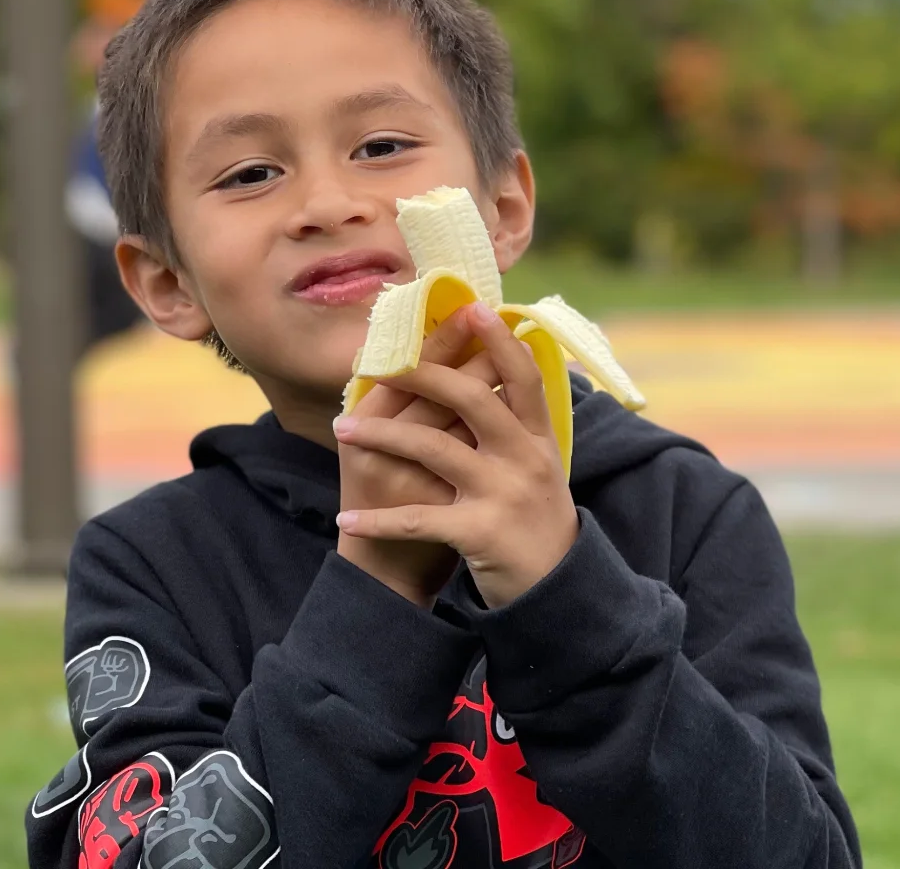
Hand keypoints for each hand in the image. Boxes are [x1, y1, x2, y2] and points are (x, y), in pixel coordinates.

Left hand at [334, 302, 576, 608]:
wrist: (557, 591)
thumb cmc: (536, 521)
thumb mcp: (539, 467)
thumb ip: (515, 426)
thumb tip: (487, 370)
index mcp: (539, 438)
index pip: (522, 377)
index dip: (499, 341)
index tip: (471, 307)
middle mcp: (526, 458)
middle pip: (472, 399)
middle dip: (420, 374)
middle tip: (379, 363)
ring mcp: (506, 494)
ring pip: (435, 449)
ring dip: (381, 437)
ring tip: (341, 430)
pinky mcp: (483, 533)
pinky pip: (420, 520)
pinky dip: (379, 522)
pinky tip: (347, 520)